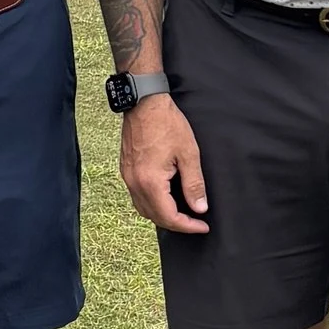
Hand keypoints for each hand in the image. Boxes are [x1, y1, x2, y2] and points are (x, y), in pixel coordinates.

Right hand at [119, 94, 209, 234]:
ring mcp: (127, 176)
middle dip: (176, 224)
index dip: (188, 226)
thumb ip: (194, 184)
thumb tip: (199, 208)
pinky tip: (165, 197)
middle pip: (154, 217)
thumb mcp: (188, 153)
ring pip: (143, 208)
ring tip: (182, 213)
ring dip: (162, 215)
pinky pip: (137, 196)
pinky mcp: (126, 169)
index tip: (202, 226)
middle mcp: (134, 183)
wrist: (144, 102)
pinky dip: (152, 204)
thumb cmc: (166, 123)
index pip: (169, 217)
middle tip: (195, 222)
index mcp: (150, 182)